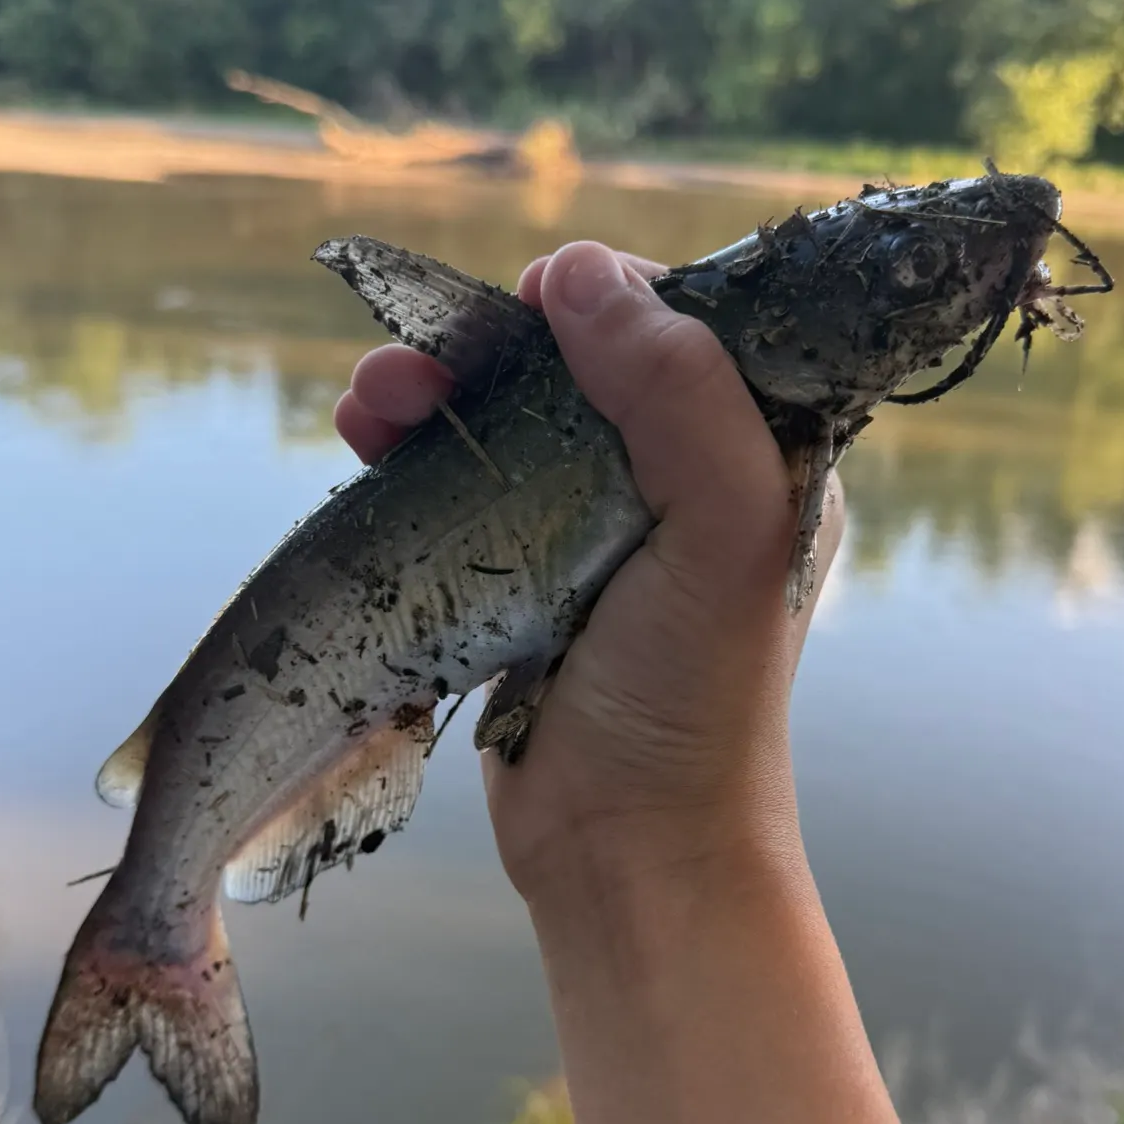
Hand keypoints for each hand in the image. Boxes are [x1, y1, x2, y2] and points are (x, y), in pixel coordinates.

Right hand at [334, 242, 842, 898]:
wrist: (623, 853)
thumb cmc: (693, 698)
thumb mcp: (724, 532)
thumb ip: (680, 391)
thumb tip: (578, 269)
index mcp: (758, 456)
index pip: (691, 330)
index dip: (614, 298)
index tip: (541, 297)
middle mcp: (681, 480)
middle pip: (583, 365)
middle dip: (499, 342)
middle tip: (432, 353)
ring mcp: (596, 527)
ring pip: (512, 417)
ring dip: (439, 389)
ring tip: (376, 395)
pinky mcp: (525, 571)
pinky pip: (468, 481)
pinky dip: (415, 451)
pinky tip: (366, 437)